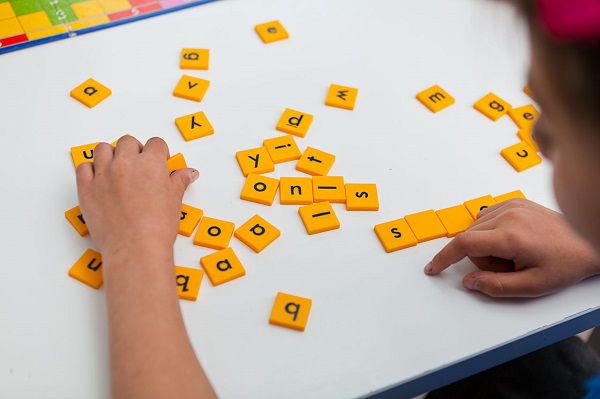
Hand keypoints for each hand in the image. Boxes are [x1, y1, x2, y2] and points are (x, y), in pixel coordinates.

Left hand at [76, 136, 197, 258]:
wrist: (135, 248)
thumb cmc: (156, 228)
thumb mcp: (174, 201)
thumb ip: (179, 181)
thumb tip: (188, 173)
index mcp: (150, 164)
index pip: (155, 144)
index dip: (159, 153)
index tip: (159, 162)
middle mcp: (125, 164)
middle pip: (128, 142)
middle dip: (135, 151)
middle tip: (139, 167)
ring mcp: (103, 174)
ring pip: (103, 149)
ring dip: (111, 155)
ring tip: (117, 169)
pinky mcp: (86, 188)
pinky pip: (83, 168)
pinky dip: (90, 170)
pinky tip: (100, 179)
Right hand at [424, 199, 599, 296]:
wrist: (589, 242)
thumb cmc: (566, 263)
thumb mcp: (533, 286)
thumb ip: (496, 286)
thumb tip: (468, 282)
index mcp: (511, 236)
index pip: (464, 244)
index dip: (444, 257)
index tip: (433, 268)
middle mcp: (509, 215)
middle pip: (470, 238)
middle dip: (481, 258)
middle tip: (509, 267)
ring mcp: (512, 205)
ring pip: (476, 228)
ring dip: (487, 244)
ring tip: (514, 253)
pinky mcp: (515, 201)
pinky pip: (487, 217)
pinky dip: (492, 231)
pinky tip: (513, 239)